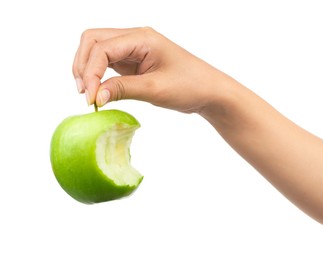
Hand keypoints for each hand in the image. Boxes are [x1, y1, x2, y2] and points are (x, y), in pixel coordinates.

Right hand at [73, 27, 228, 113]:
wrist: (208, 91)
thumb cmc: (190, 85)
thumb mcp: (155, 89)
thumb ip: (122, 89)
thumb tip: (94, 96)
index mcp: (142, 38)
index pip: (102, 48)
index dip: (90, 72)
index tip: (89, 98)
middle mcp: (135, 39)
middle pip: (93, 41)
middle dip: (83, 65)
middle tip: (84, 93)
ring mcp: (133, 50)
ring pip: (97, 50)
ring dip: (87, 69)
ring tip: (88, 92)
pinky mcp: (134, 62)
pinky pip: (108, 63)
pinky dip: (98, 75)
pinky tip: (98, 90)